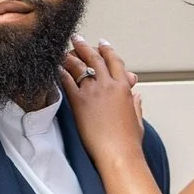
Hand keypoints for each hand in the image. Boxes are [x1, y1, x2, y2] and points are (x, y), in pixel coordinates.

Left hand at [59, 35, 144, 168]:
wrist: (118, 154)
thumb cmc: (129, 142)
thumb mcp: (137, 120)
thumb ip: (136, 104)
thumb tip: (137, 96)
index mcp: (124, 88)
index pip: (114, 61)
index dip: (107, 50)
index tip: (102, 44)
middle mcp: (108, 85)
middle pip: (95, 58)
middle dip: (84, 46)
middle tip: (77, 39)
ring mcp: (93, 92)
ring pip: (79, 66)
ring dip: (70, 55)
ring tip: (62, 49)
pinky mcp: (79, 102)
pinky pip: (67, 81)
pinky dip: (60, 72)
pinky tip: (55, 67)